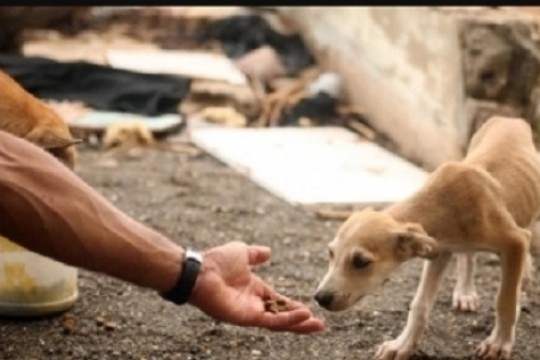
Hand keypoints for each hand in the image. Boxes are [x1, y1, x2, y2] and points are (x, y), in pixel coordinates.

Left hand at [188, 241, 324, 332]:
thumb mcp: (242, 253)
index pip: (279, 302)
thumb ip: (256, 255)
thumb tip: (268, 252)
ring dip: (298, 323)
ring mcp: (250, 312)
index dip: (294, 307)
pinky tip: (303, 316)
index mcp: (254, 291)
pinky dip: (288, 319)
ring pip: (279, 322)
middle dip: (301, 321)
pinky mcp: (247, 317)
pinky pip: (271, 321)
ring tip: (317, 324)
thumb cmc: (217, 261)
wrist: (201, 270)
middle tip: (320, 324)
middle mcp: (254, 304)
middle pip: (282, 316)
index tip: (310, 309)